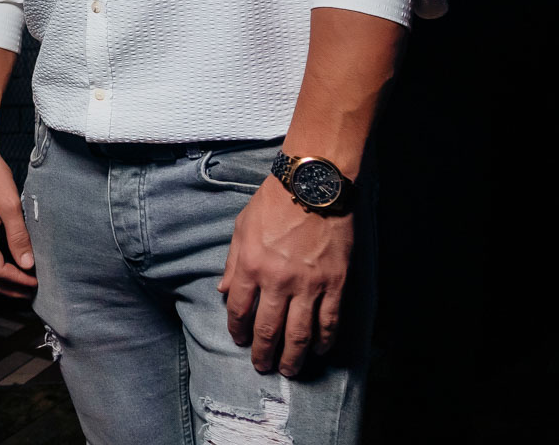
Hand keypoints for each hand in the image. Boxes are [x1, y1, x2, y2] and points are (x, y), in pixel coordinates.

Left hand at [219, 178, 353, 376]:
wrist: (313, 186)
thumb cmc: (274, 203)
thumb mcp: (241, 228)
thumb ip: (233, 264)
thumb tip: (222, 291)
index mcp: (251, 266)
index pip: (239, 309)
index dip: (238, 330)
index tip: (239, 340)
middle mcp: (278, 281)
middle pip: (268, 329)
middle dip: (263, 353)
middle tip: (262, 367)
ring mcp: (309, 285)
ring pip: (300, 334)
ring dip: (293, 357)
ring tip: (288, 370)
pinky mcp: (335, 284)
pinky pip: (329, 321)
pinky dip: (324, 341)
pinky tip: (319, 351)